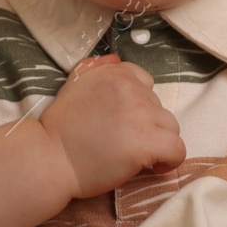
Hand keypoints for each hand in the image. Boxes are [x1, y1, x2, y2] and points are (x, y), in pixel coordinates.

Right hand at [39, 54, 185, 199]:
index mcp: (113, 73)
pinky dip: (171, 159)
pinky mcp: (146, 142)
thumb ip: (93, 69)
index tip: (126, 121)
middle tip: (122, 141)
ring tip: (136, 155)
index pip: (145, 82)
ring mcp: (140, 114)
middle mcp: (130, 88)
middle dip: (145, 124)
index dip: (138, 104)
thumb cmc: (58, 129)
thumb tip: (115, 59)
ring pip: (171, 126)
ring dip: (157, 140)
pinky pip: (177, 149)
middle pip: (158, 106)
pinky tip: (155, 167)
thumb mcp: (72, 86)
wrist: (49, 159)